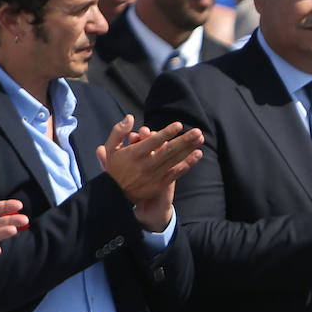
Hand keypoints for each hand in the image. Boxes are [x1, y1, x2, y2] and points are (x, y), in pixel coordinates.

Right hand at [97, 116, 203, 231]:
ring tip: (200, 139)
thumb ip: (119, 131)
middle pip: (168, 151)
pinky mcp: (161, 183)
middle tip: (197, 131)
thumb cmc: (115, 168)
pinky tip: (197, 154)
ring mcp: (155, 175)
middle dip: (184, 140)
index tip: (179, 125)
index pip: (154, 142)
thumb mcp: (111, 148)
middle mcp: (146, 165)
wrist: (116, 195)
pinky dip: (188, 163)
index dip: (167, 133)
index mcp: (135, 154)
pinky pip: (177, 172)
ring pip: (175, 160)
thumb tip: (130, 117)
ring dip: (189, 149)